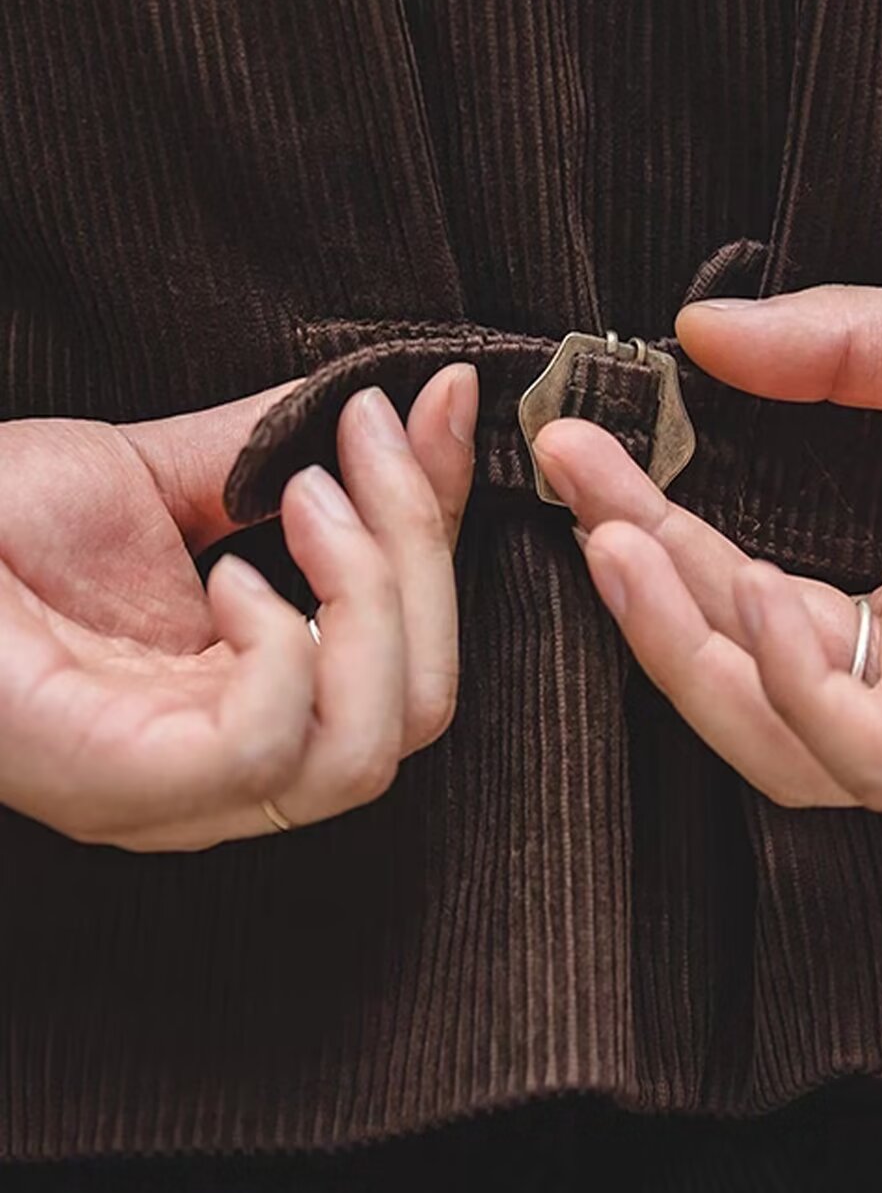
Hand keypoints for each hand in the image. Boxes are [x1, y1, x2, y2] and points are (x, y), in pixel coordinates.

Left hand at [0, 364, 476, 849]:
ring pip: (369, 749)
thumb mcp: (174, 471)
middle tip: (368, 441)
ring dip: (372, 600)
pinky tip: (228, 579)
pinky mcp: (130, 786)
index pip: (419, 669)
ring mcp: (183, 795)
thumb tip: (428, 398)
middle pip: (419, 716)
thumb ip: (297, 452)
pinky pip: (273, 746)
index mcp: (252, 707)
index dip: (440, 538)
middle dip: (419, 559)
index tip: (436, 410)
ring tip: (303, 500)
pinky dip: (282, 647)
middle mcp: (232, 772)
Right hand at [532, 269, 881, 809]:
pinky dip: (790, 685)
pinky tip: (750, 593)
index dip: (653, 544)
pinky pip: (870, 754)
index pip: (746, 611)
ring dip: (688, 650)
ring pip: (784, 747)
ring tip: (626, 544)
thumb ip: (827, 355)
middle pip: (745, 690)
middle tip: (582, 500)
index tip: (582, 463)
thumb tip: (697, 339)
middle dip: (648, 597)